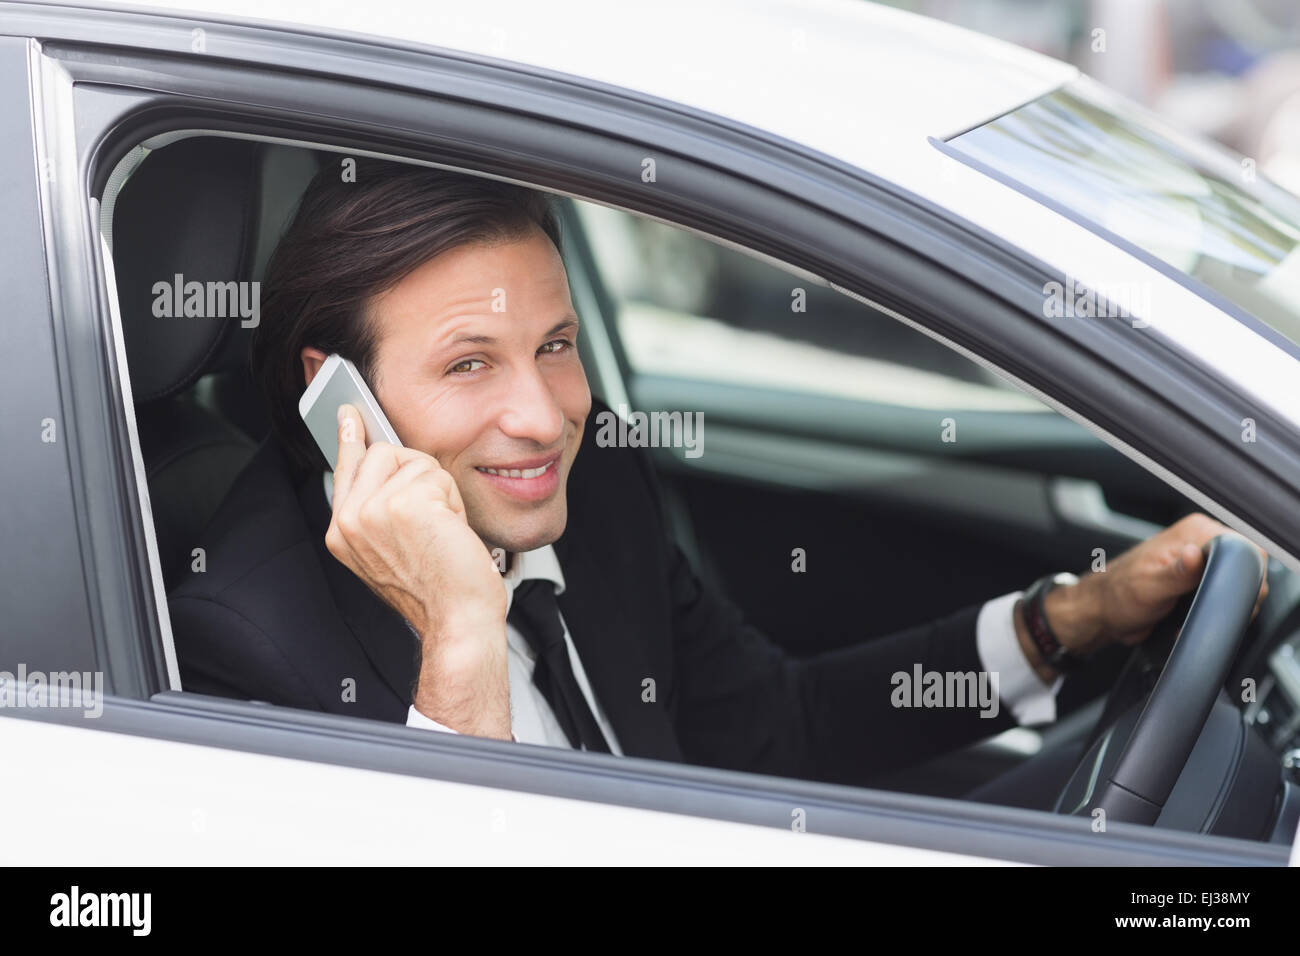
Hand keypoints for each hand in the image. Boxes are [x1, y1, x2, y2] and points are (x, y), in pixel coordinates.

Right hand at [325, 403, 509, 738]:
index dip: (349, 437)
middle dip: (418, 477)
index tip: (349, 412)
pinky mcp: (405, 504)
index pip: (345, 469)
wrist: (457, 618)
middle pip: (383, 453)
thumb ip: (379, 506)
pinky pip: (436, 474)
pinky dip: (453, 500)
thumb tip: (380, 456)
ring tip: (439, 531)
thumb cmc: (437, 588)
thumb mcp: (394, 548)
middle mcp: (349, 521)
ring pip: (413, 460)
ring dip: (438, 490)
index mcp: (341, 534)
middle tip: (430, 524)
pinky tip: (449, 531)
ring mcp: (373, 511)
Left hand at [1017, 513, 1268, 680]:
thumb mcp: (1149, 586)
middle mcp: (1202, 542)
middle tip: (1201, 609)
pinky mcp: (1199, 581)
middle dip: (1230, 596)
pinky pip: (1222, 596)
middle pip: (1246, 568)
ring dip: (1219, 606)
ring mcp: (1202, 562)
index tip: (1223, 595)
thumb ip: (1177, 572)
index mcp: (1195, 532)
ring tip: (1190, 614)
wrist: (1102, 612)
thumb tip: (1196, 554)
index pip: (1245, 546)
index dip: (1243, 574)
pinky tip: (1190, 617)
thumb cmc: (1117, 596)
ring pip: (1237, 586)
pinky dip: (1211, 610)